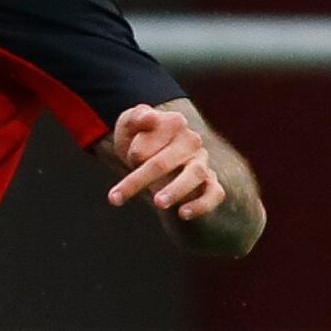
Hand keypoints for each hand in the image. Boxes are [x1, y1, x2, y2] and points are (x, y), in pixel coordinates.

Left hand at [105, 102, 228, 223]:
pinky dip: (202, 204)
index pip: (152, 139)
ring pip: (195, 174)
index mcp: (173, 123)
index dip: (134, 151)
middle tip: (114, 198)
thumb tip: (149, 118)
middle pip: (163, 162)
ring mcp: (202, 162)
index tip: (127, 158)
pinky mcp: (210, 182)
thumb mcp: (129, 124)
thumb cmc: (138, 139)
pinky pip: (215, 193)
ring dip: (175, 190)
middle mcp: (191, 141)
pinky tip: (183, 214)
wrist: (152, 154)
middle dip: (138, 180)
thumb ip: (135, 117)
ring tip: (157, 203)